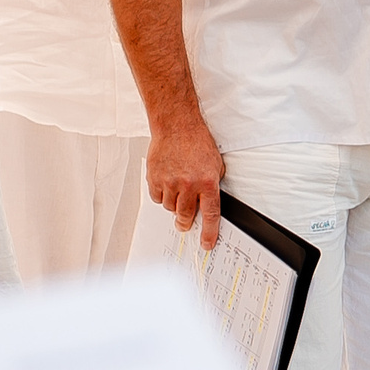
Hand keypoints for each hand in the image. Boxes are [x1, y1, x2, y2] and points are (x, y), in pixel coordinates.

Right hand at [147, 111, 225, 246]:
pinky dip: (161, 195)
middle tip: (184, 224)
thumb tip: (207, 204)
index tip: (206, 244)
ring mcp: (170, 182)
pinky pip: (157, 198)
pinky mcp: (154, 178)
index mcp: (207, 182)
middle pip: (186, 216)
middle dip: (185, 223)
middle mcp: (189, 184)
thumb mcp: (215, 165)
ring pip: (170, 208)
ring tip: (176, 191)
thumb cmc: (196, 142)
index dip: (209, 233)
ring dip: (174, 205)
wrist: (176, 125)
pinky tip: (166, 184)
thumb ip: (212, 186)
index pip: (210, 215)